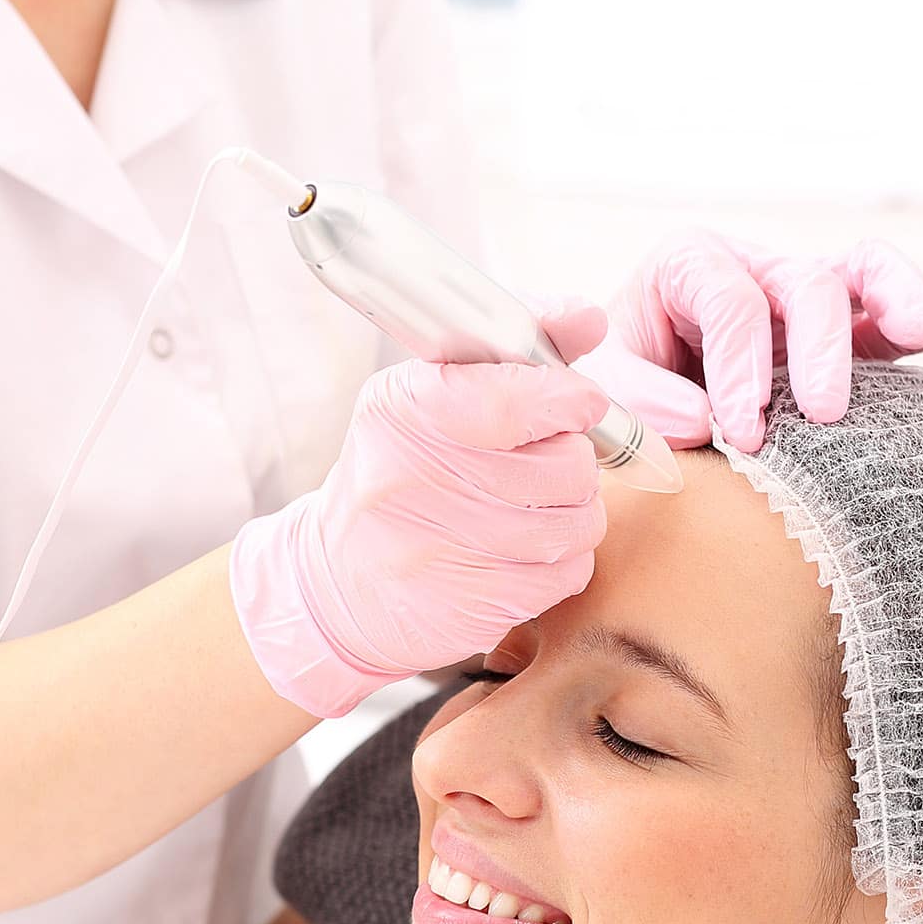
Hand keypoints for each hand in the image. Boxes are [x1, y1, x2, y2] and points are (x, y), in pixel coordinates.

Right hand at [231, 306, 611, 717]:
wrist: (336, 583)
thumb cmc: (399, 474)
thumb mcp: (429, 397)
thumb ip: (513, 353)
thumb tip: (586, 317)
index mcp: (404, 411)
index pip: (514, 400)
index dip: (567, 399)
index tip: (579, 401)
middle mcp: (414, 480)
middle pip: (564, 464)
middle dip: (569, 460)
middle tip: (538, 463)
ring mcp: (442, 550)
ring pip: (576, 522)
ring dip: (571, 512)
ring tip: (533, 506)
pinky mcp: (472, 606)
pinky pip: (569, 572)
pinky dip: (561, 560)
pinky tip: (522, 550)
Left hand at [605, 231, 922, 451]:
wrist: (631, 393)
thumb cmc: (615, 382)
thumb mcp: (601, 384)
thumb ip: (637, 398)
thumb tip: (704, 420)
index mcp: (688, 265)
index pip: (730, 300)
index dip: (740, 366)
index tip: (741, 432)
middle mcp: (753, 267)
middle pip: (806, 283)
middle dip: (820, 348)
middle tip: (823, 414)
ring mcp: (802, 295)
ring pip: (862, 272)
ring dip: (898, 296)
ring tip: (917, 331)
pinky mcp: (842, 331)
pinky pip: (891, 309)